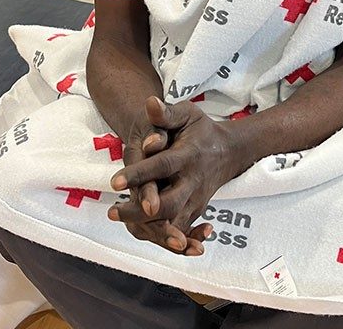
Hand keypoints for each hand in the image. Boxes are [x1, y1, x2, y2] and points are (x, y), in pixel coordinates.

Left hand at [109, 96, 248, 254]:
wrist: (229, 151)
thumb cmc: (201, 129)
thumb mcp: (188, 113)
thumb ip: (167, 113)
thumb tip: (149, 102)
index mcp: (189, 155)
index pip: (162, 166)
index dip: (139, 174)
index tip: (115, 181)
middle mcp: (193, 181)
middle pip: (168, 203)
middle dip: (140, 211)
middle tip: (113, 212)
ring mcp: (196, 199)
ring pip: (174, 222)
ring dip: (149, 229)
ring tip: (123, 224)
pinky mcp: (196, 210)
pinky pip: (181, 230)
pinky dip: (165, 239)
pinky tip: (142, 234)